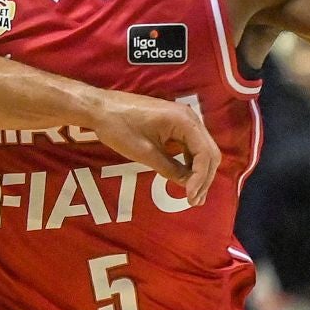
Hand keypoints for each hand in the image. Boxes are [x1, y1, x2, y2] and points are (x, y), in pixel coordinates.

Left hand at [88, 91, 221, 205]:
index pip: (205, 154)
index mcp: (184, 121)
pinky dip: (191, 162)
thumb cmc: (119, 127)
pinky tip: (184, 177)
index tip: (190, 198)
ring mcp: (183, 119)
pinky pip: (191, 145)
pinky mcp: (175, 123)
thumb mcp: (145, 153)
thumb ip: (170, 169)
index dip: (200, 179)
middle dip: (204, 178)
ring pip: (202, 149)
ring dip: (200, 172)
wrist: (100, 108)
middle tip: (194, 201)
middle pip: (209, 152)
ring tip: (192, 195)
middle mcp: (189, 117)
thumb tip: (187, 185)